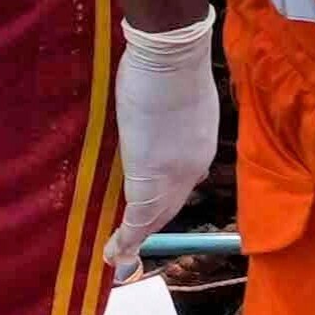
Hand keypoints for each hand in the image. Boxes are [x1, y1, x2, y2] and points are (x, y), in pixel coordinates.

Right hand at [105, 11, 220, 268]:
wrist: (171, 57)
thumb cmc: (170, 62)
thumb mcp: (177, 96)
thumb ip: (168, 116)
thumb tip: (152, 115)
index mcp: (200, 147)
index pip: (181, 182)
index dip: (165, 199)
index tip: (152, 209)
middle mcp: (193, 167)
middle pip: (170, 205)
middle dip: (151, 226)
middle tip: (132, 245)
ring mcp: (174, 175)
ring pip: (154, 215)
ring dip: (136, 237)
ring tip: (119, 256)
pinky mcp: (150, 178)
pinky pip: (139, 218)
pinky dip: (127, 238)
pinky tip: (114, 253)